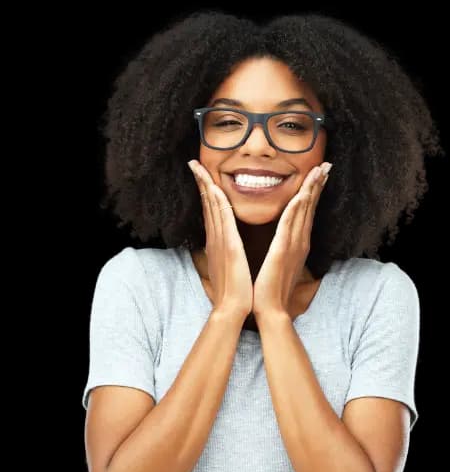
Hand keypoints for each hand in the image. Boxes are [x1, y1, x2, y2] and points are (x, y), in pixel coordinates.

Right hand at [188, 160, 252, 320]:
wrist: (233, 308)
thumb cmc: (233, 288)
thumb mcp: (227, 265)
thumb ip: (224, 251)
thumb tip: (222, 245)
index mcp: (217, 241)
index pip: (210, 210)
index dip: (205, 191)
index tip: (202, 175)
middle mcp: (215, 237)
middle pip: (207, 204)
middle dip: (200, 182)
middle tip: (194, 163)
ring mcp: (220, 241)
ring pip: (211, 207)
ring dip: (205, 185)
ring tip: (198, 167)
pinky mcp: (229, 246)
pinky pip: (222, 219)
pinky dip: (217, 202)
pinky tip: (214, 188)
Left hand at [252, 162, 331, 320]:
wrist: (270, 309)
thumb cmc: (272, 287)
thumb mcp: (280, 262)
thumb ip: (284, 247)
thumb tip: (284, 239)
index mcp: (297, 243)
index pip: (306, 212)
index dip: (313, 192)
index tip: (318, 175)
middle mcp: (299, 241)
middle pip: (310, 207)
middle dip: (317, 184)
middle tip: (325, 165)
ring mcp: (294, 245)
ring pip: (304, 210)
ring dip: (311, 189)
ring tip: (319, 170)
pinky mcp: (283, 250)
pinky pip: (290, 224)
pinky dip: (297, 207)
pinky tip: (302, 193)